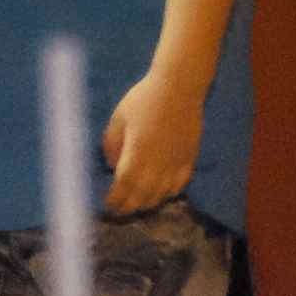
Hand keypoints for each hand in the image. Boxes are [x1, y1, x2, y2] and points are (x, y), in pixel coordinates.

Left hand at [103, 63, 208, 216]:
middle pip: (141, 198)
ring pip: (160, 196)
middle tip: (118, 209)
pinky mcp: (189, 160)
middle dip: (127, 207)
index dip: (114, 201)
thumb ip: (111, 145)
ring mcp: (175, 165)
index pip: (123, 190)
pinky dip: (168, 193)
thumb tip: (112, 164)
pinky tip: (161, 191)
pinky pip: (179, 186)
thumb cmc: (144, 99)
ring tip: (137, 202)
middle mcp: (156, 167)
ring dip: (147, 203)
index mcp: (136, 157)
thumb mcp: (118, 119)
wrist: (179, 86)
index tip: (107, 205)